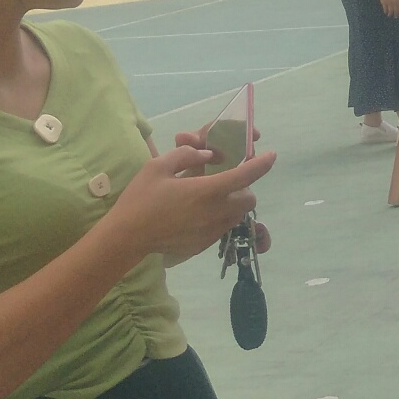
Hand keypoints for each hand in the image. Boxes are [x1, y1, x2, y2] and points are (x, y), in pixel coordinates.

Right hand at [107, 144, 276, 264]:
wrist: (126, 237)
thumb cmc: (140, 199)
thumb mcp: (158, 166)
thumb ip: (186, 155)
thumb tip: (208, 154)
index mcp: (207, 190)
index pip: (246, 175)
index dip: (262, 163)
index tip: (272, 155)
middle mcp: (216, 212)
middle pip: (248, 199)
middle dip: (244, 188)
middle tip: (225, 181)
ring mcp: (212, 231)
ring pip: (237, 215)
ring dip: (233, 203)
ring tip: (211, 197)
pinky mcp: (205, 244)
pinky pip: (222, 227)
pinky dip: (219, 217)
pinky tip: (198, 213)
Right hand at [378, 0, 398, 17]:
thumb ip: (397, 1)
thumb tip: (398, 6)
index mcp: (397, 0)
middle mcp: (394, 2)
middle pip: (396, 10)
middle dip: (396, 14)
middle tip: (396, 17)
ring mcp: (389, 3)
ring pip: (390, 11)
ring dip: (390, 14)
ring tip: (390, 15)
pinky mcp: (384, 3)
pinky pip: (385, 9)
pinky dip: (386, 11)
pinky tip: (386, 13)